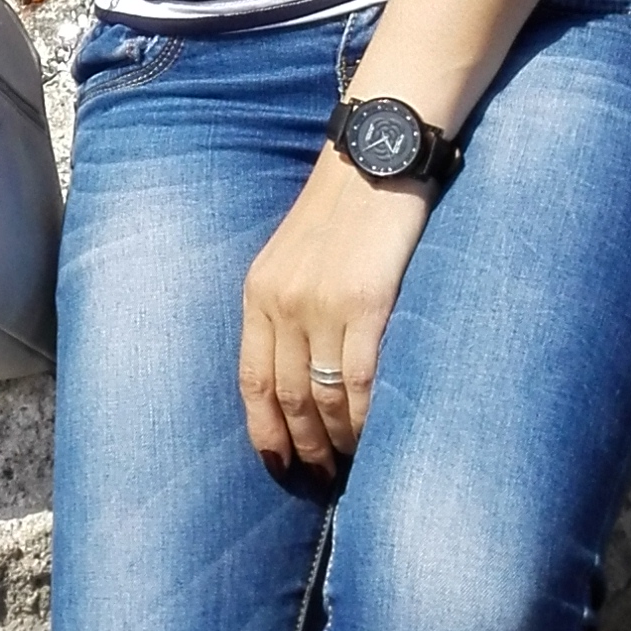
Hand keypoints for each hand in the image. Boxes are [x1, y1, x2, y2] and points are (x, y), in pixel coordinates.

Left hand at [239, 149, 431, 479]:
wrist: (379, 155)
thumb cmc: (347, 207)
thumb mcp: (297, 254)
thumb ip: (291, 304)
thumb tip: (303, 366)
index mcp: (259, 292)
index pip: (251, 380)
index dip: (264, 430)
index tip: (278, 463)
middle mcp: (282, 303)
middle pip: (286, 398)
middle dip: (304, 446)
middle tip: (323, 476)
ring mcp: (322, 305)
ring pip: (324, 398)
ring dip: (338, 440)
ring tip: (352, 464)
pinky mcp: (366, 304)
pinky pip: (361, 382)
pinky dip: (367, 420)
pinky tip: (376, 437)